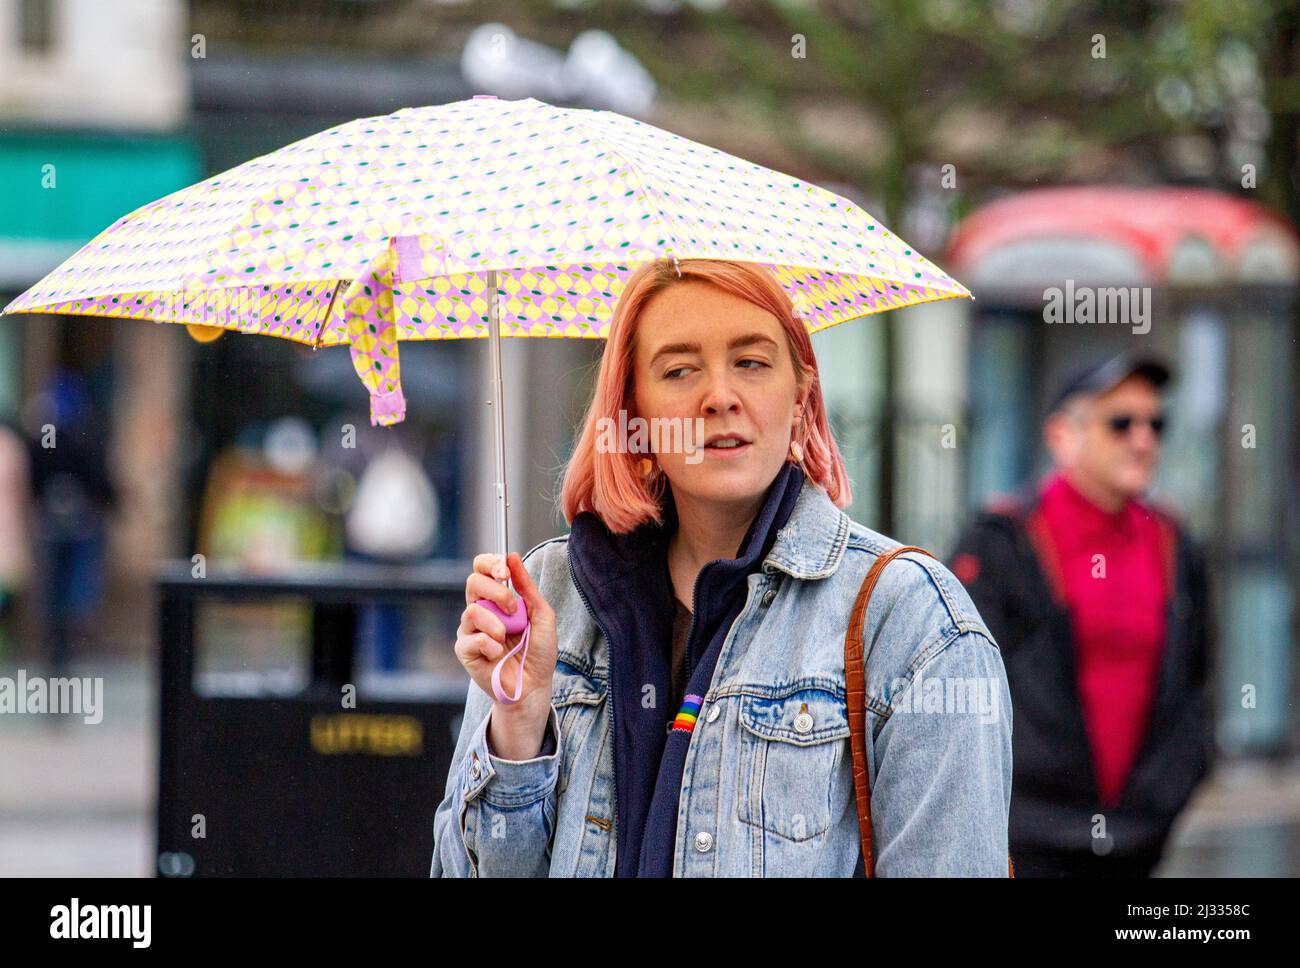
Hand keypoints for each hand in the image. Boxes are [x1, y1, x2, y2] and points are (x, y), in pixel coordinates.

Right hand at [456, 551, 557, 755]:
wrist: (535, 685)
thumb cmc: (538, 652)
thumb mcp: (541, 615)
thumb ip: (527, 587)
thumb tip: (512, 556)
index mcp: (496, 599)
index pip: (482, 569)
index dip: (490, 563)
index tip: (505, 570)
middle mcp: (480, 611)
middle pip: (473, 582)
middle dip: (497, 591)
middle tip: (513, 609)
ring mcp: (471, 631)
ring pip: (472, 611)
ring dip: (495, 622)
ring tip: (507, 636)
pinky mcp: (465, 651)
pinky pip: (470, 639)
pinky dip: (489, 645)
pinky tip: (498, 654)